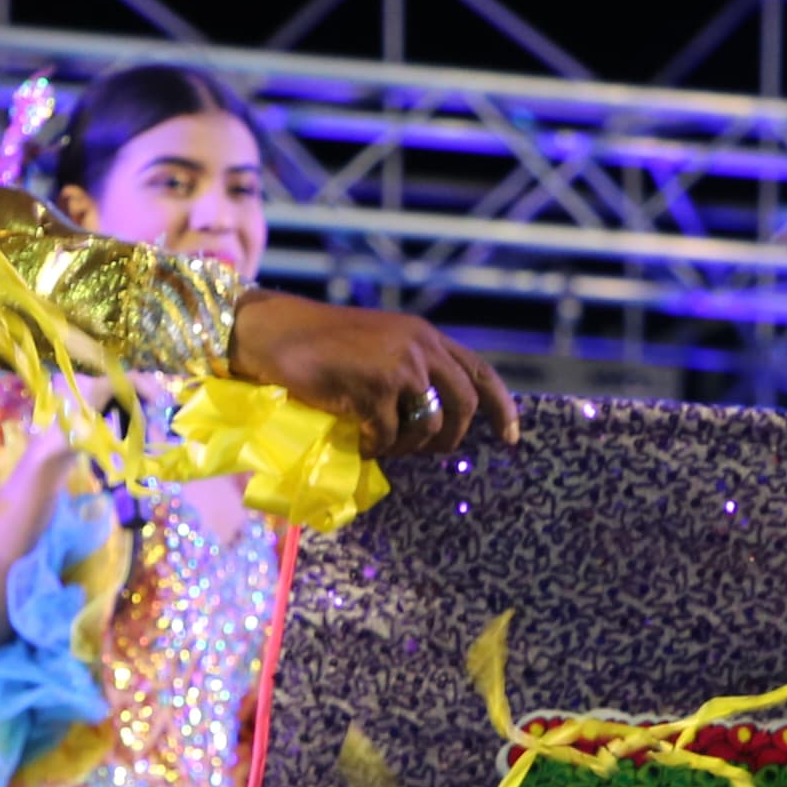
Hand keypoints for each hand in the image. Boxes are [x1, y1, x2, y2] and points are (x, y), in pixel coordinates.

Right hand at [226, 294, 519, 455]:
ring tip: (378, 441)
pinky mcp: (375, 388)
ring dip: (406, 447)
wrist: (274, 333)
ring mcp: (400, 366)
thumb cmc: (319, 346)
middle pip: (464, 408)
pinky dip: (373, 446)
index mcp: (425, 336)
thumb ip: (411, 371)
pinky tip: (355, 437)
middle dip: (449, 440)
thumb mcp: (378, 348)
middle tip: (422, 453)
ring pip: (429, 427)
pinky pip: (389, 436)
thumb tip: (437, 422)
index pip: (479, 372)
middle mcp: (421, 346)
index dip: (502, 408)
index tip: (512, 439)